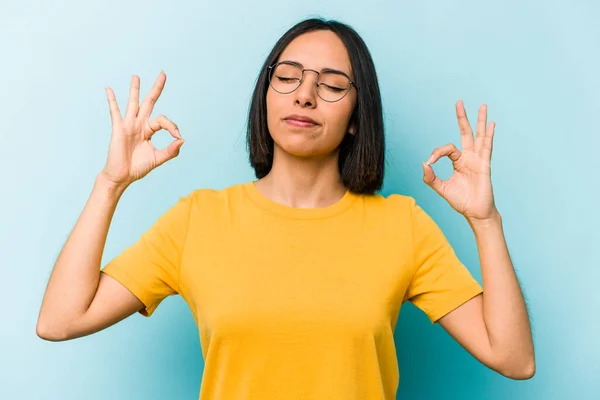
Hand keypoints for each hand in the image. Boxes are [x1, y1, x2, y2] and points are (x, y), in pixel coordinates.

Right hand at [100, 71, 183, 185]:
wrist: (122, 176)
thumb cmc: (138, 168)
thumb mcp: (158, 158)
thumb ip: (171, 151)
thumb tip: (182, 140)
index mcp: (149, 131)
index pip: (164, 121)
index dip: (172, 126)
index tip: (177, 136)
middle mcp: (140, 125)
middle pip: (149, 102)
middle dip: (156, 89)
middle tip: (163, 74)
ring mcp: (129, 125)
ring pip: (133, 103)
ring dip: (135, 89)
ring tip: (136, 76)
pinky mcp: (119, 128)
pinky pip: (115, 112)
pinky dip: (112, 101)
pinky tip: (109, 89)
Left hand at [422, 100, 497, 220]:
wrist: (475, 212)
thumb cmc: (461, 201)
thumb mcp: (441, 189)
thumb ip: (431, 178)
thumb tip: (424, 163)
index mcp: (458, 162)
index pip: (447, 149)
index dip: (437, 152)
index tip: (430, 162)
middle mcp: (469, 158)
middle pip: (465, 133)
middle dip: (462, 117)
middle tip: (459, 101)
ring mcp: (478, 160)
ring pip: (479, 136)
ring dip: (480, 121)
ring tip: (482, 106)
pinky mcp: (485, 165)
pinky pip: (487, 147)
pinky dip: (489, 135)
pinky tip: (491, 124)